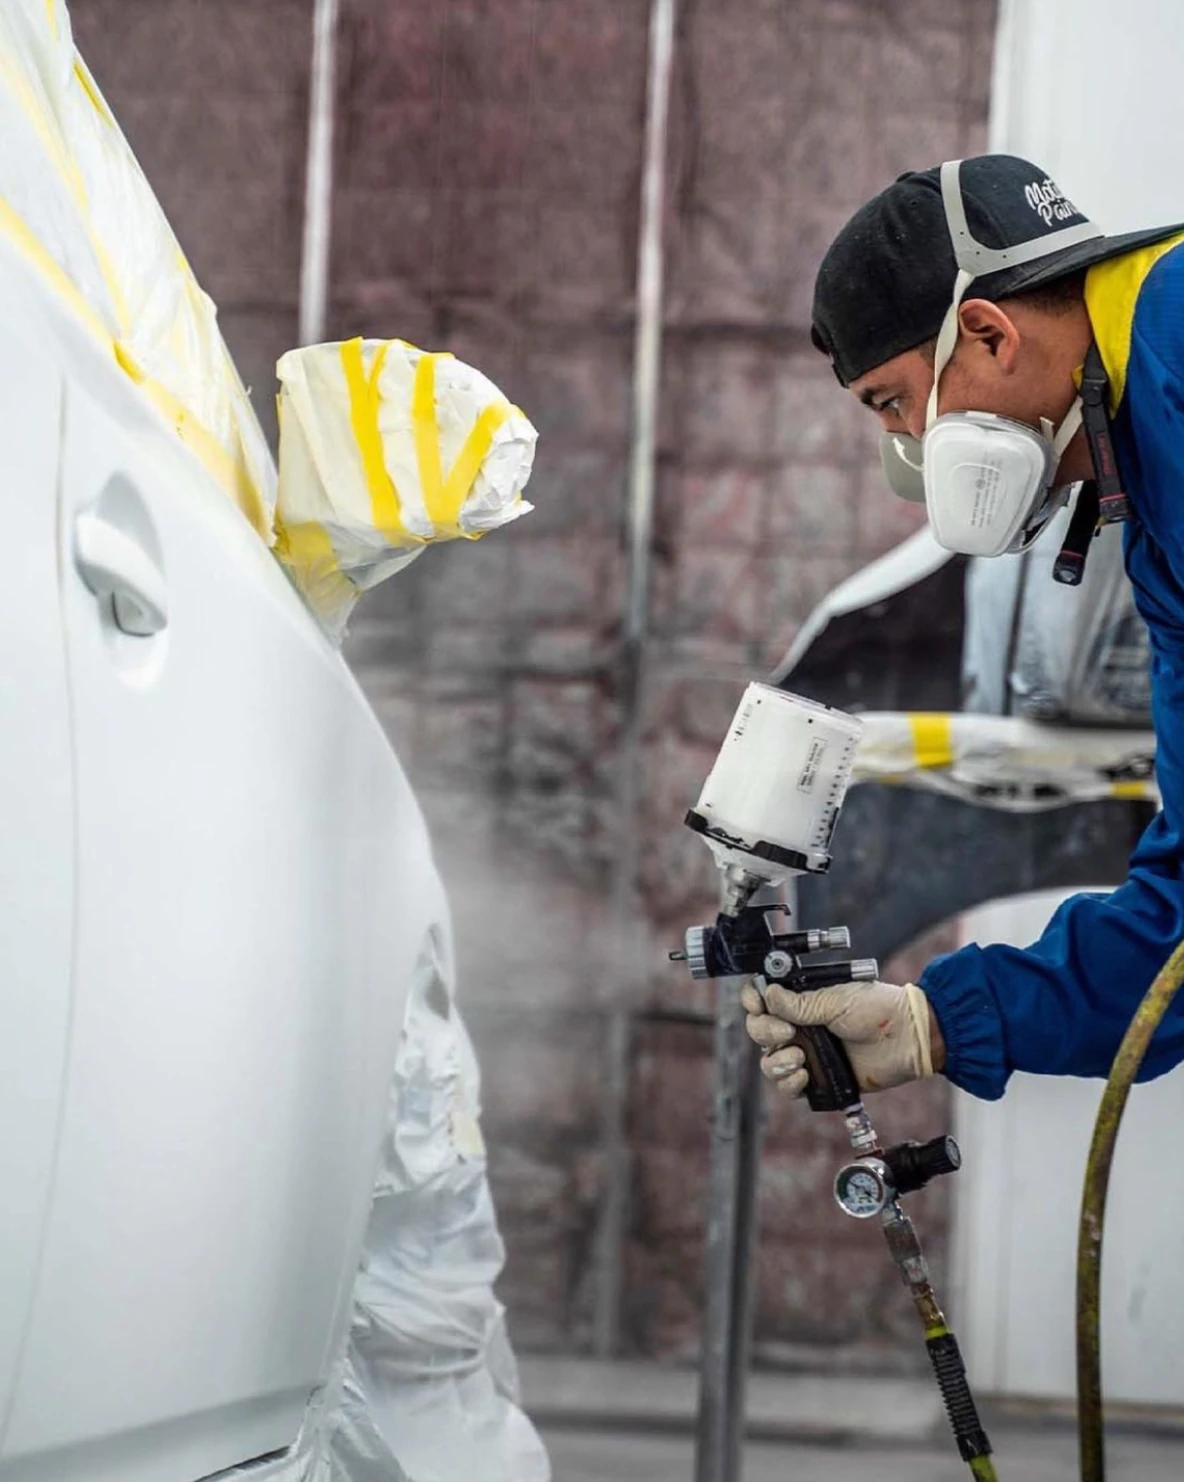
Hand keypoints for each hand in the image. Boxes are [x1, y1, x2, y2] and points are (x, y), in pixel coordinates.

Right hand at [740, 978, 941, 1097]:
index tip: (758, 1004)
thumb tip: (768, 995)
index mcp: (802, 998)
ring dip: (776, 1061)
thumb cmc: (878, 1010)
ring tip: (800, 1058)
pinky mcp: (818, 1077)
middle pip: (759, 1030)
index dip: (753, 1001)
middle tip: (789, 1033)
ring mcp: (807, 1052)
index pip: (763, 998)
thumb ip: (800, 1003)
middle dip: (766, 1032)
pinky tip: (804, 1075)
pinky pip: (788, 1086)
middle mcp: (799, 1025)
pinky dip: (789, 1083)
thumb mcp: (836, 1000)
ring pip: (769, 1061)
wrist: (908, 1040)